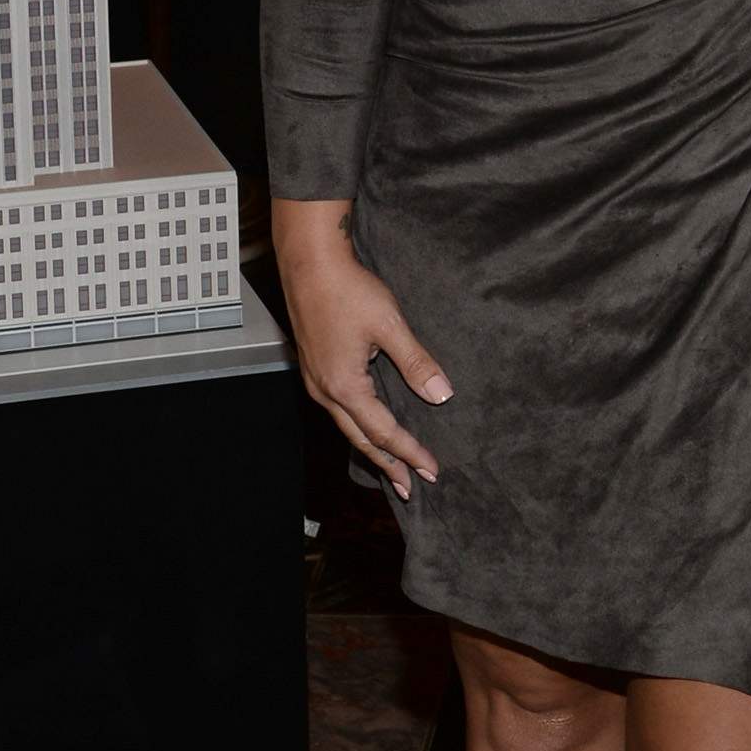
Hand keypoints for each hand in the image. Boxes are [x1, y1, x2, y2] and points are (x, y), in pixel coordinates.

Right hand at [272, 198, 451, 501]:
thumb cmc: (347, 289)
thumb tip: (441, 395)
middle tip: (411, 488)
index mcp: (344, 386)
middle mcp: (325, 391)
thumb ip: (416, 363)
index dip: (410, 452)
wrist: (309, 262)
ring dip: (372, 449)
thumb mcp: (389, 325)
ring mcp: (316, 381)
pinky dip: (359, 427)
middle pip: (360, 440)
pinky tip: (370, 427)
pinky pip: (340, 411)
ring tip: (393, 467)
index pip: (384, 432)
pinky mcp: (316, 369)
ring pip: (348, 427)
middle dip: (388, 465)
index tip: (432, 471)